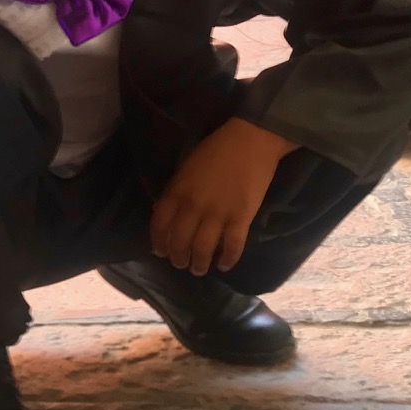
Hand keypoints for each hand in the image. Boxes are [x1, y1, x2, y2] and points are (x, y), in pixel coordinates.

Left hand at [150, 118, 297, 276]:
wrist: (251, 140)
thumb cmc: (215, 151)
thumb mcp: (185, 169)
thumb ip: (173, 193)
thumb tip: (161, 213)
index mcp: (176, 192)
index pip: (159, 226)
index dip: (159, 243)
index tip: (161, 252)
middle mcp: (193, 207)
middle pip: (180, 243)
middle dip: (178, 258)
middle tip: (181, 264)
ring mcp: (217, 214)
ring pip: (202, 250)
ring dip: (199, 264)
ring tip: (199, 269)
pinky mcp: (241, 218)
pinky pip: (232, 246)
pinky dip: (227, 260)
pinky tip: (224, 265)